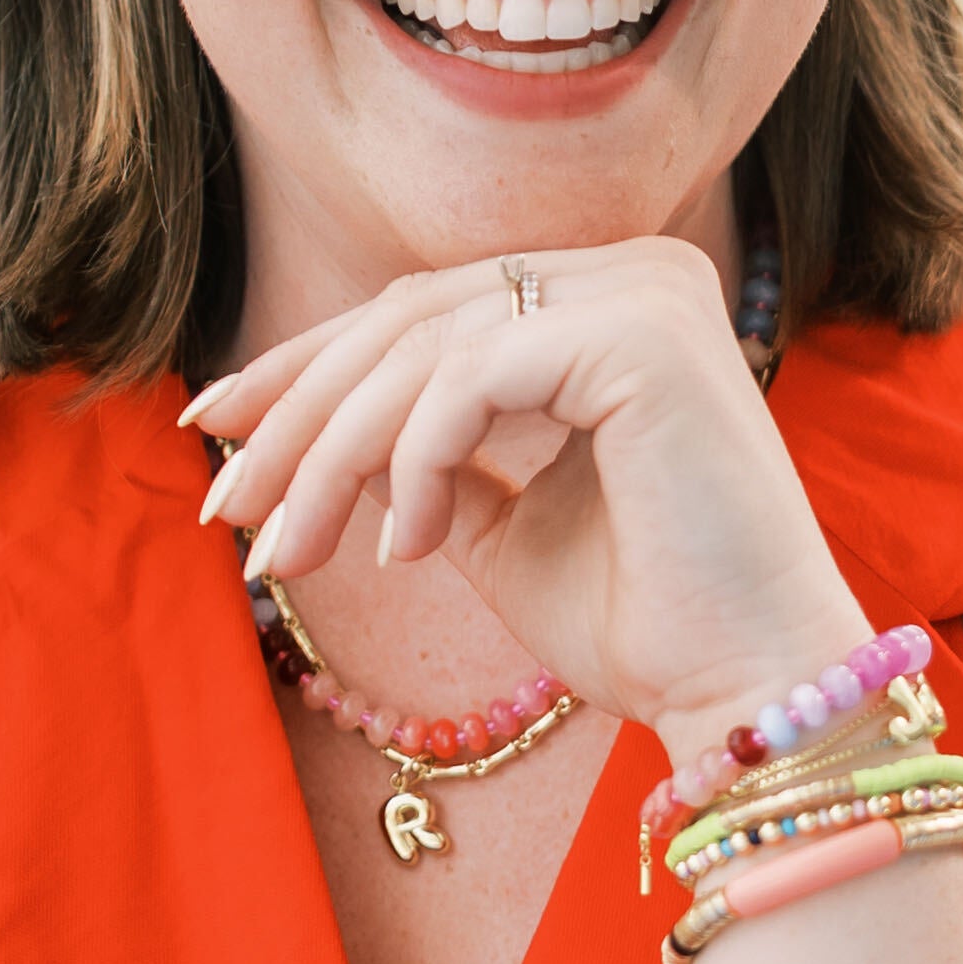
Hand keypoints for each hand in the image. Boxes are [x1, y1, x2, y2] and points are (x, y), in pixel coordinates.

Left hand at [184, 243, 863, 754]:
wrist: (749, 690)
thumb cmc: (643, 623)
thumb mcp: (496, 525)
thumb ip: (422, 459)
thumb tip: (315, 428)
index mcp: (609, 303)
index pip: (427, 311)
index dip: (306, 368)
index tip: (213, 430)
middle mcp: (637, 273)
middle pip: (412, 317)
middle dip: (298, 414)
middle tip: (228, 506)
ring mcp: (648, 292)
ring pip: (427, 346)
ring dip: (333, 456)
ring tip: (291, 555)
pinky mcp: (646, 334)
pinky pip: (475, 375)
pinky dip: (416, 459)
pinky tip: (410, 552)